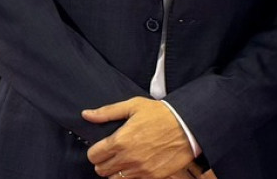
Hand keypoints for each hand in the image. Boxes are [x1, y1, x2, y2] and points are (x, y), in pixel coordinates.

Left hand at [82, 98, 197, 177]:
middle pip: (101, 170)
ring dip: (116, 171)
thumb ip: (108, 112)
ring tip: (124, 161)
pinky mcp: (152, 176)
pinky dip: (131, 176)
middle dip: (104, 162)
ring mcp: (140, 169)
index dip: (95, 151)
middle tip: (112, 155)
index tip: (102, 148)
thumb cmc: (163, 114)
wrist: (190, 126)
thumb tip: (86, 114)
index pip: (93, 156)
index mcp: (120, 140)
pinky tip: (137, 166)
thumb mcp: (134, 106)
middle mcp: (128, 158)